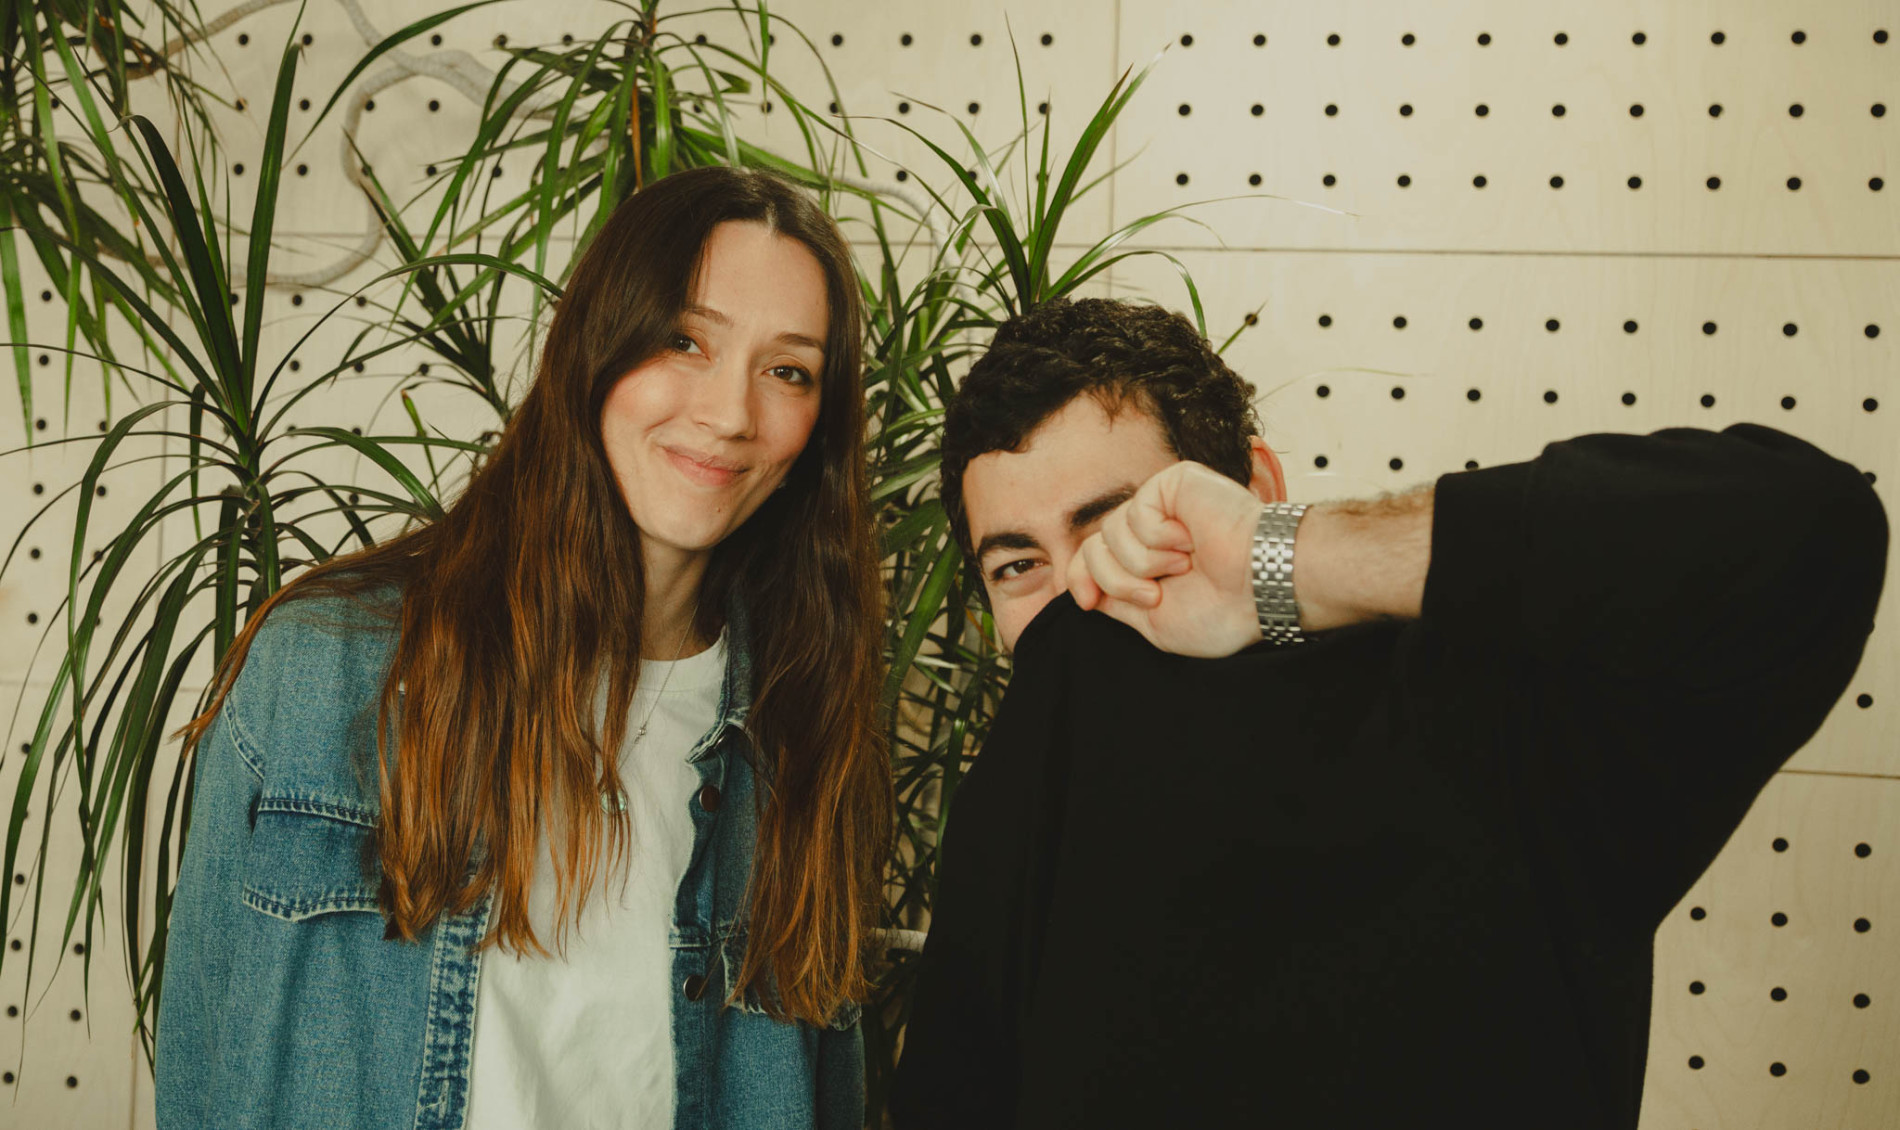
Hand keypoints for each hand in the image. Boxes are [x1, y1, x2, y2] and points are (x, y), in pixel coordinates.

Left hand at [1065, 461, 1279, 657]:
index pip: (1091, 561)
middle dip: (1117, 580)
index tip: (1087, 603)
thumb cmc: (1223, 609)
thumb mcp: (1155, 622)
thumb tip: (1082, 588)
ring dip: (1143, 562)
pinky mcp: (1172, 484)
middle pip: (1093, 549)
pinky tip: (1189, 540)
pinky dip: (1159, 536)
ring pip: (1110, 534)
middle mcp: (1151, 534)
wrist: (1261, 586)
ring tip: (1184, 567)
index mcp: (1148, 563)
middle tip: (1156, 593)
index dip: (1080, 580)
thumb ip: (1116, 602)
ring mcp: (1161, 507)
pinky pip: (1135, 512)